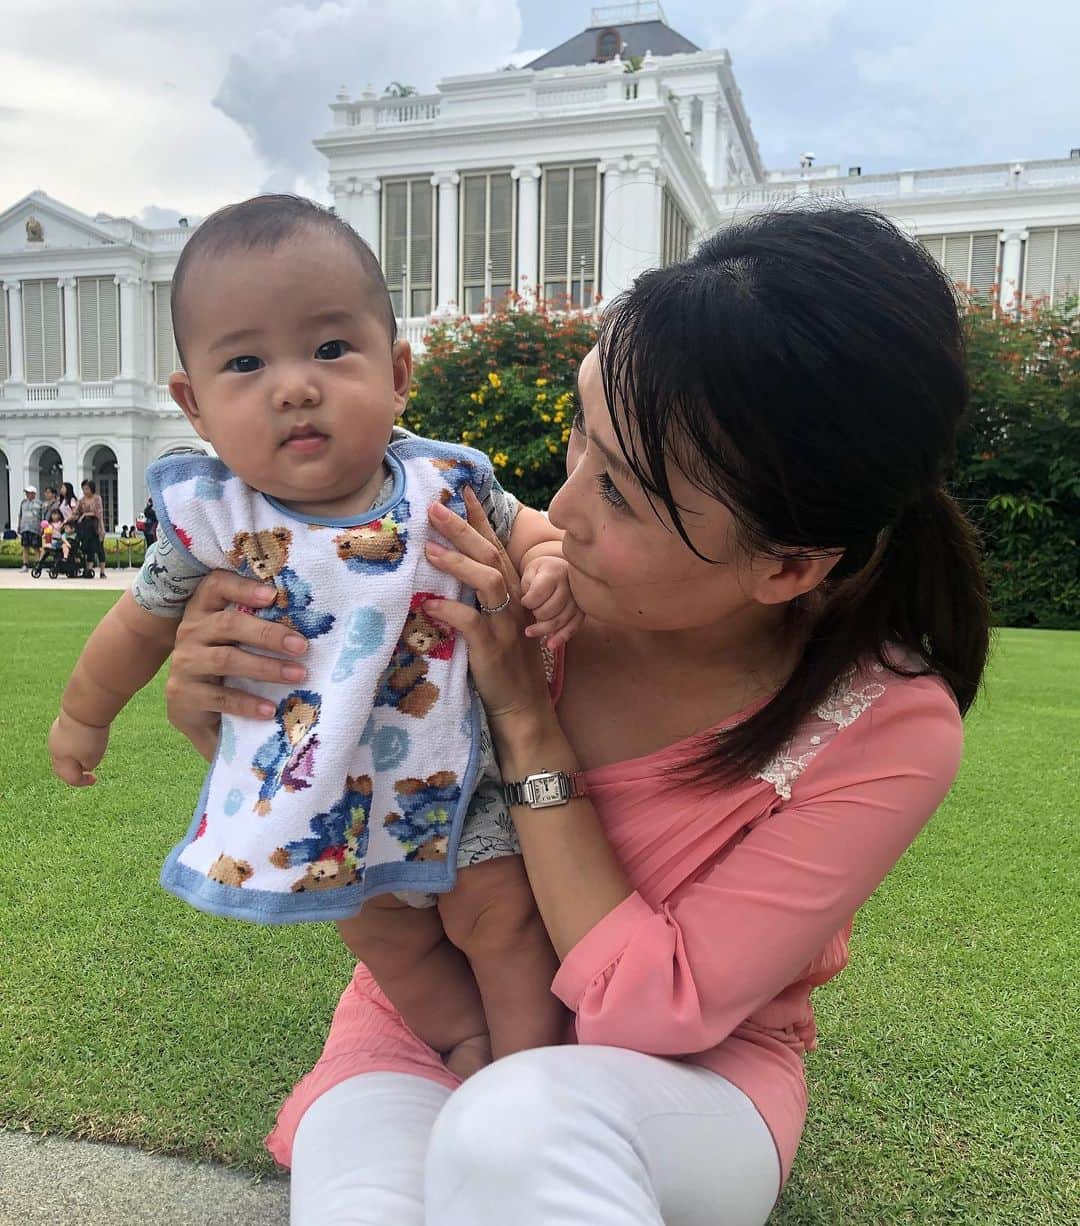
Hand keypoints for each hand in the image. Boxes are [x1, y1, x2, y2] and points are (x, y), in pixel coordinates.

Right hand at [50, 710, 108, 786]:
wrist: (85, 707)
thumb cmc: (89, 736)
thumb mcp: (93, 757)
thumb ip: (87, 764)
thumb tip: (84, 762)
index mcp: (60, 760)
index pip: (69, 777)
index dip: (82, 781)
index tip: (95, 779)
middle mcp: (54, 747)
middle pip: (62, 765)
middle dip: (75, 770)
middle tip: (86, 771)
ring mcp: (57, 733)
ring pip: (65, 750)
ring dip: (76, 755)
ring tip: (90, 751)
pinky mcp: (63, 722)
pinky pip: (69, 737)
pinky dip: (77, 742)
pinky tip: (86, 736)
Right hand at [165, 571, 310, 759]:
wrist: (197, 712)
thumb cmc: (227, 666)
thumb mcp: (237, 641)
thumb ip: (259, 625)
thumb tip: (310, 620)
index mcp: (203, 610)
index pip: (215, 586)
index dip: (242, 587)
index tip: (273, 595)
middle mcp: (190, 632)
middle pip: (228, 624)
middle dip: (268, 634)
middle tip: (301, 646)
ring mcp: (185, 664)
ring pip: (226, 659)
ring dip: (266, 667)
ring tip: (298, 675)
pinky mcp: (184, 695)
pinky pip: (220, 697)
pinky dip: (248, 703)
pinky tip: (271, 709)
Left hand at [423, 487, 556, 730]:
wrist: (523, 705)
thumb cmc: (505, 662)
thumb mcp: (499, 621)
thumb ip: (480, 596)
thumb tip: (446, 571)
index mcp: (514, 591)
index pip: (496, 546)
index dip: (480, 518)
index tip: (462, 491)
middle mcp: (514, 601)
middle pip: (490, 554)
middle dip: (462, 528)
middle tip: (434, 508)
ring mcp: (505, 623)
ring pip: (488, 580)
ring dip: (458, 562)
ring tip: (430, 549)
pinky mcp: (493, 648)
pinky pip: (471, 622)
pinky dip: (449, 610)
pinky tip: (427, 605)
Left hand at [520, 554, 583, 648]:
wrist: (560, 567)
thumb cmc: (541, 571)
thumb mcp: (530, 572)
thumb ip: (527, 587)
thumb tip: (525, 607)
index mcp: (554, 573)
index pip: (538, 594)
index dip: (528, 602)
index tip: (524, 602)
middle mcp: (569, 585)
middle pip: (550, 609)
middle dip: (537, 615)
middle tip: (530, 613)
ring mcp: (578, 599)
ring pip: (561, 620)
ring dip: (544, 630)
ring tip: (529, 633)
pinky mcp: (582, 610)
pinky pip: (574, 626)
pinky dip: (561, 637)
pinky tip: (550, 644)